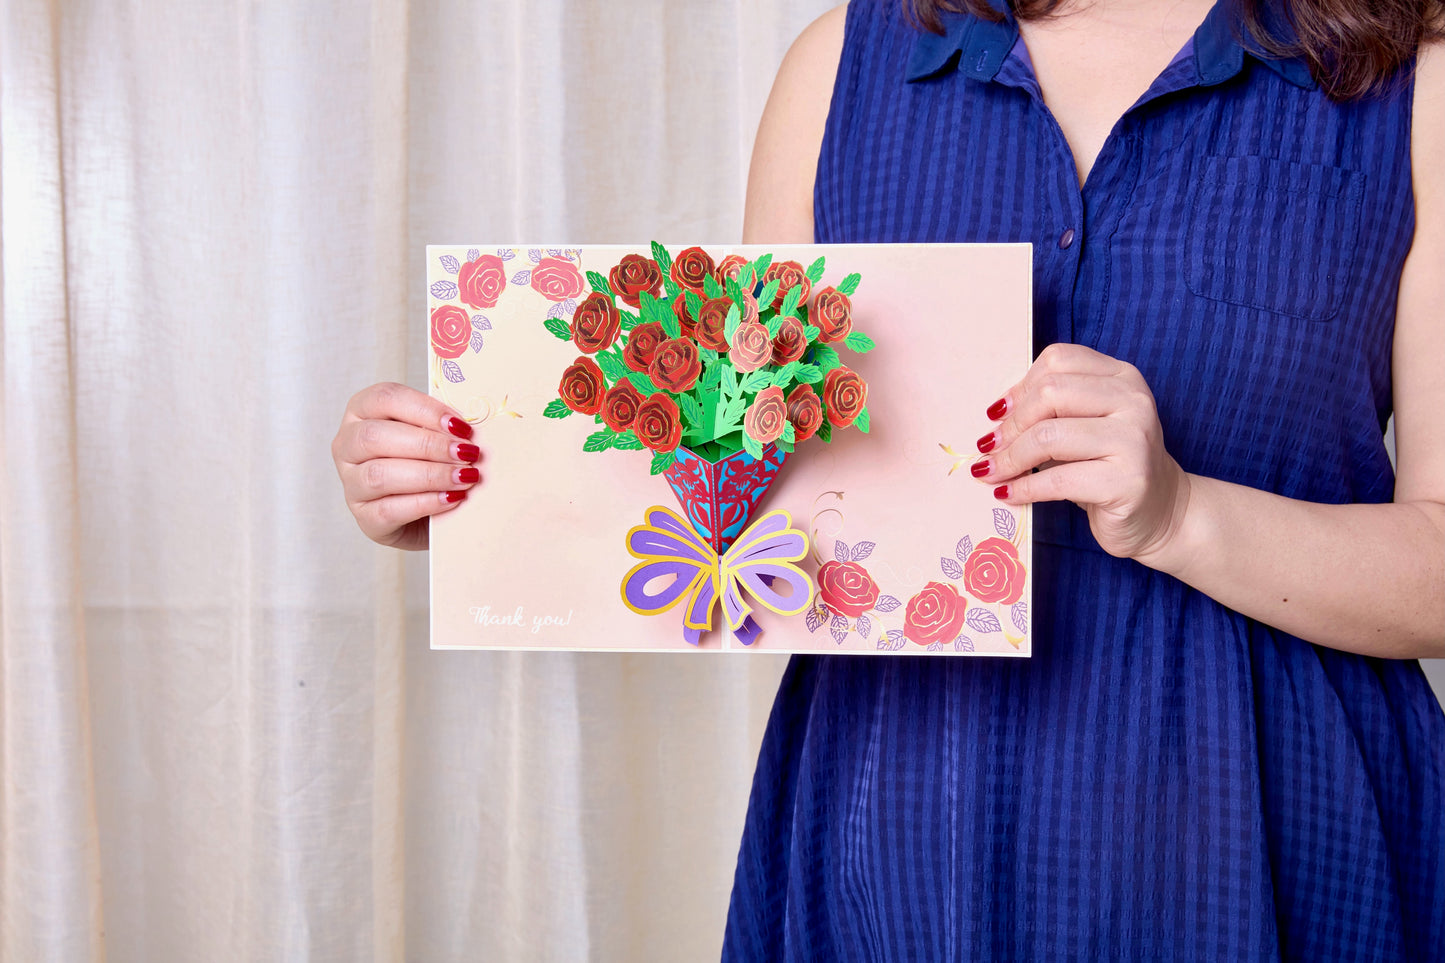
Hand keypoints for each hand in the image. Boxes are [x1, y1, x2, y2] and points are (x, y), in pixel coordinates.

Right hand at [332, 382, 480, 550]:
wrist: (430, 515)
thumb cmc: (430, 464)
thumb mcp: (433, 437)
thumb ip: (443, 427)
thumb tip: (467, 427)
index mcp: (362, 412)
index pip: (384, 398)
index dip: (425, 409)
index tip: (460, 425)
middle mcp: (347, 445)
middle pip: (376, 436)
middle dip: (428, 445)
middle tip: (467, 453)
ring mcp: (351, 483)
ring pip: (379, 475)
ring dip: (430, 475)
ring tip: (465, 477)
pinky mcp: (364, 518)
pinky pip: (389, 509)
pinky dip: (426, 502)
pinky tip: (452, 498)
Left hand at [969, 343, 1190, 561]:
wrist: (1160, 512)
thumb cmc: (1108, 466)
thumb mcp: (1083, 426)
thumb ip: (1050, 409)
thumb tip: (994, 414)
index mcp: (1122, 377)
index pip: (1059, 360)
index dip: (1019, 387)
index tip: (997, 414)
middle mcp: (1134, 401)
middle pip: (1050, 394)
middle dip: (1011, 424)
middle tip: (989, 448)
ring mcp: (1135, 439)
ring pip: (1049, 435)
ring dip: (1010, 458)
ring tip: (991, 472)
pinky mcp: (1128, 481)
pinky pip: (1059, 479)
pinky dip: (1025, 488)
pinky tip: (1008, 494)